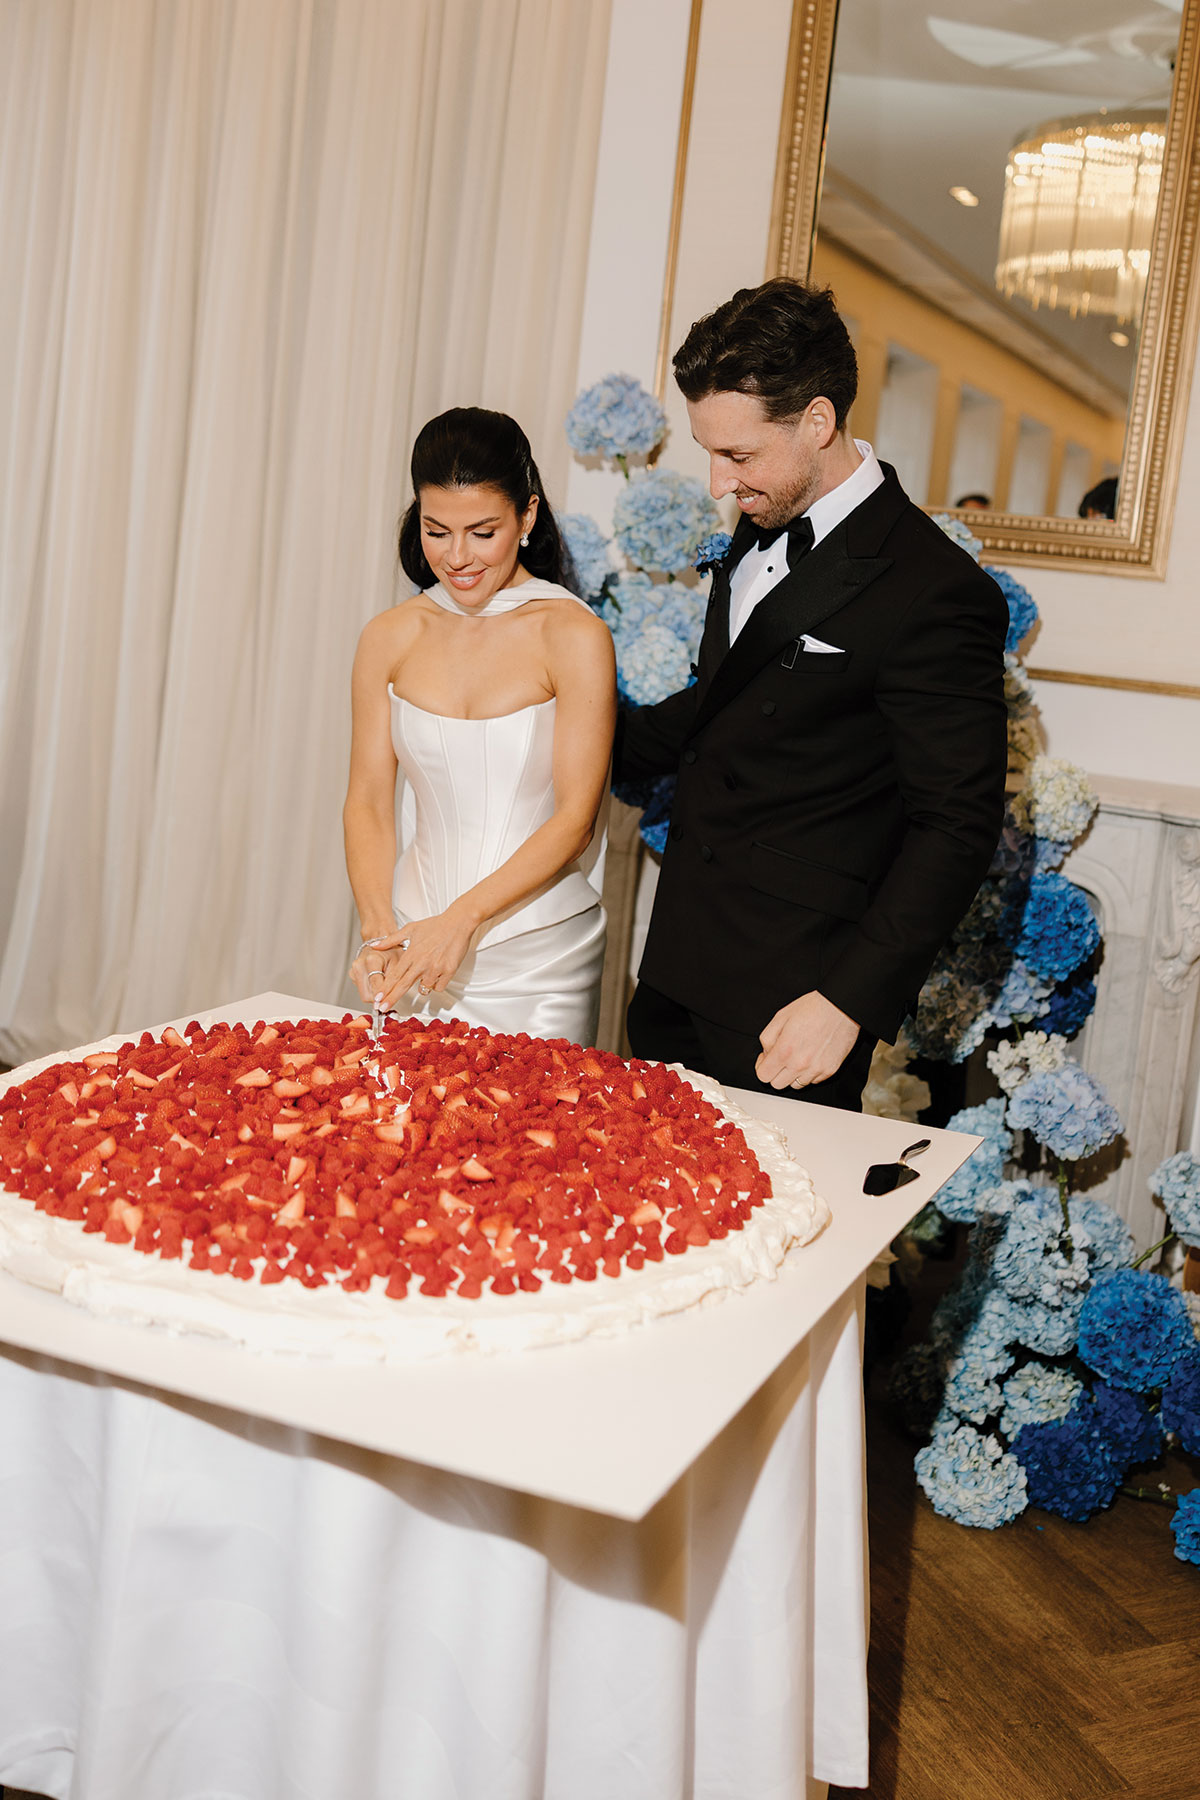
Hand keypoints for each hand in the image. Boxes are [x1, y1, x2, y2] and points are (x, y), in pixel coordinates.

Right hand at [350, 936, 399, 1008]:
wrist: (380, 940)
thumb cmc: (391, 950)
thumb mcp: (399, 963)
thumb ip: (394, 981)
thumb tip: (388, 999)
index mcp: (371, 960)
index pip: (375, 987)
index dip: (382, 998)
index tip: (386, 1005)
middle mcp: (359, 965)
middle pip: (367, 995)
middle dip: (379, 997)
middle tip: (390, 993)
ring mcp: (353, 970)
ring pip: (364, 994)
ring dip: (375, 994)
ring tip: (385, 983)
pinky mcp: (352, 975)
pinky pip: (362, 990)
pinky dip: (371, 989)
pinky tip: (378, 980)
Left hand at [355, 910, 476, 1010]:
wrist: (458, 923)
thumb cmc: (435, 925)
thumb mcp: (410, 929)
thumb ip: (391, 940)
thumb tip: (375, 946)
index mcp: (411, 954)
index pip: (395, 976)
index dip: (385, 989)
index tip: (377, 999)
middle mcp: (422, 963)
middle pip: (403, 986)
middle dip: (391, 998)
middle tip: (382, 1008)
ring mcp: (435, 969)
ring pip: (424, 988)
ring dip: (422, 985)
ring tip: (428, 969)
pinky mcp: (448, 972)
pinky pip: (439, 987)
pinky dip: (437, 983)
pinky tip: (438, 972)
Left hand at [756, 991, 859, 1090]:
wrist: (841, 1007)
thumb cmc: (814, 1008)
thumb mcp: (780, 1017)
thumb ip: (767, 1039)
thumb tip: (766, 1055)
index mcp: (785, 1050)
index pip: (763, 1075)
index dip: (762, 1067)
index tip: (766, 1060)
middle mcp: (800, 1064)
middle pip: (778, 1084)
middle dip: (776, 1072)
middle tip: (781, 1058)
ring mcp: (816, 1069)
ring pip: (796, 1085)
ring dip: (793, 1074)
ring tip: (798, 1056)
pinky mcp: (830, 1071)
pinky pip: (813, 1081)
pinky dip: (809, 1073)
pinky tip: (811, 1057)